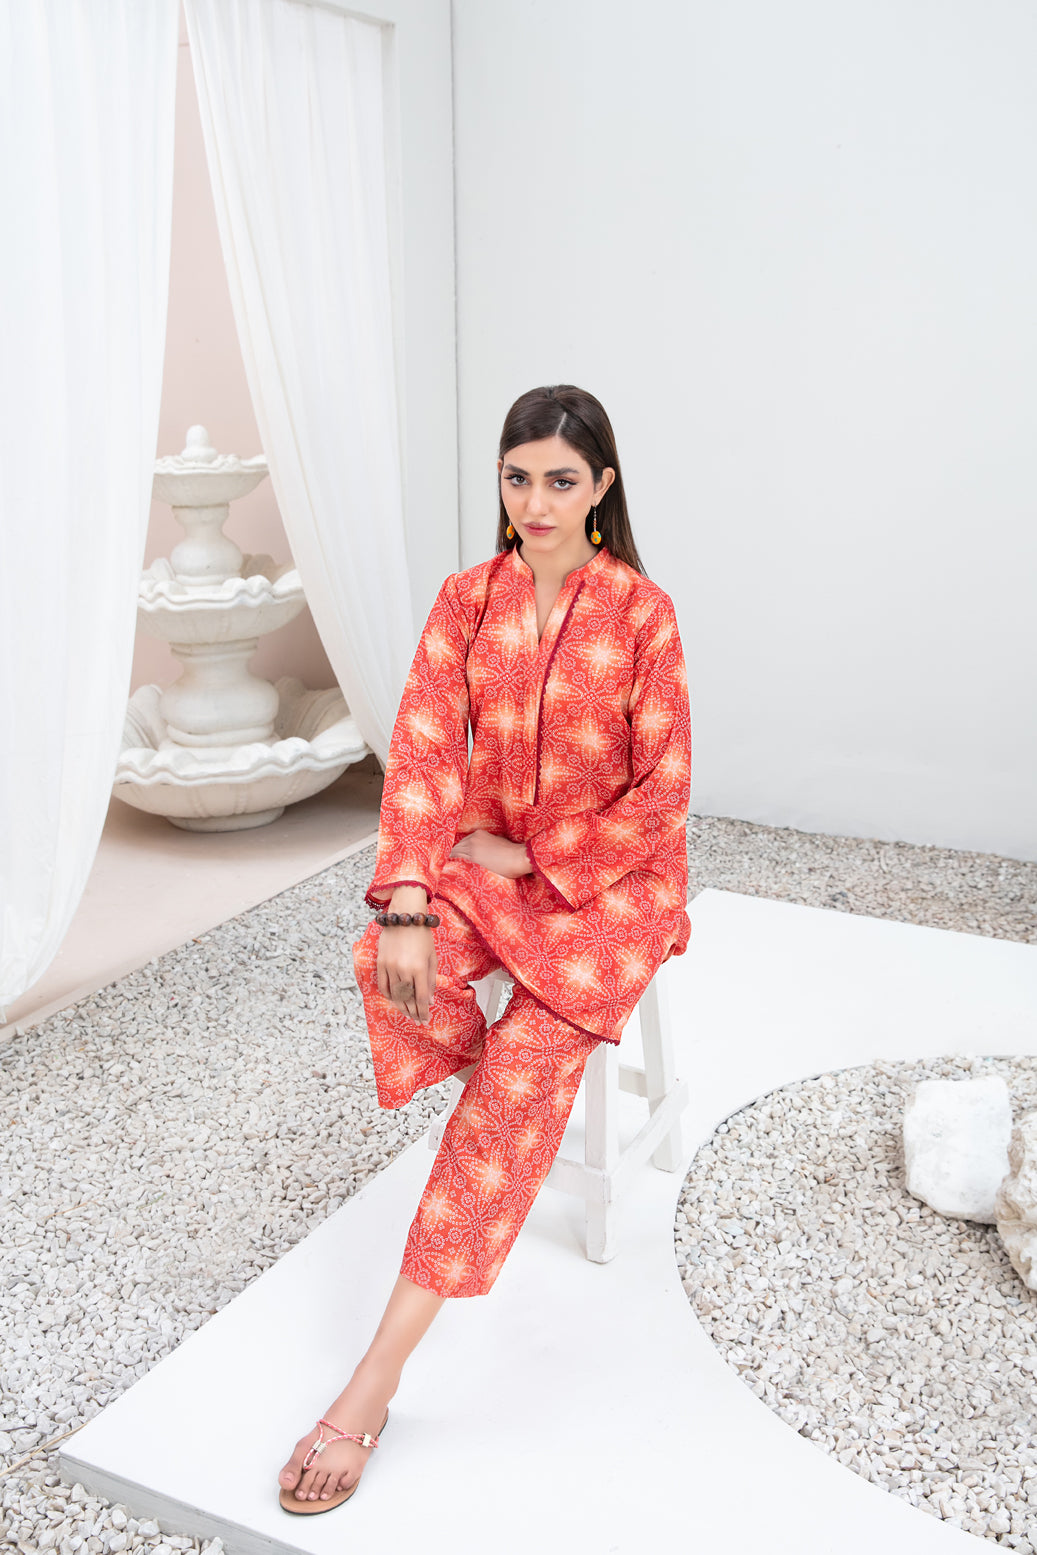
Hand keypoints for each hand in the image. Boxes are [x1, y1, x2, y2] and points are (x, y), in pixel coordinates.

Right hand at [376, 886, 436, 1023]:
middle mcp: (404, 970)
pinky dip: (388, 995)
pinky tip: (394, 1000)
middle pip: (408, 999)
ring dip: (401, 1006)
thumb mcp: (432, 957)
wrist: (405, 917)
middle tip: (417, 1020)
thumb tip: (430, 1001)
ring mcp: (390, 967)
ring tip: (407, 1013)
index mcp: (419, 968)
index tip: (425, 1019)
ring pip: (394, 994)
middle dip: (413, 1012)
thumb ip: (431, 980)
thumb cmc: (422, 936)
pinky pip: (382, 985)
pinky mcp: (380, 963)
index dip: (424, 1011)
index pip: (421, 998)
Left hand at [450, 829, 532, 879]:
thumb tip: (488, 857)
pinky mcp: (473, 854)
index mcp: (481, 834)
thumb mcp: (500, 846)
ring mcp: (473, 844)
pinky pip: (457, 855)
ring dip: (450, 855)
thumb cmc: (514, 854)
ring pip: (456, 849)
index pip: (465, 841)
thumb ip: (491, 848)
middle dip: (453, 851)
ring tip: (440, 862)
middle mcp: (475, 836)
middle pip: (458, 845)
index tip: (453, 853)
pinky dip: (450, 858)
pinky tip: (443, 862)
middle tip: (443, 859)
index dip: (459, 848)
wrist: (519, 856)